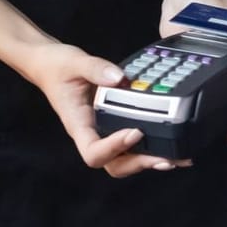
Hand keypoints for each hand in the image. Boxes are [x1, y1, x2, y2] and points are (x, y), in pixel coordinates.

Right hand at [20, 41, 188, 177]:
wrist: (50, 66)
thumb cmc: (58, 67)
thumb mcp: (74, 62)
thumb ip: (96, 68)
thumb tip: (119, 78)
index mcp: (78, 124)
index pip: (94, 152)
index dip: (115, 148)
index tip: (135, 132)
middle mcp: (91, 134)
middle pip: (114, 165)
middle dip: (140, 164)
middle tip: (166, 159)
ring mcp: (103, 132)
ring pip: (125, 160)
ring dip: (149, 161)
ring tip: (176, 158)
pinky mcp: (113, 125)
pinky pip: (131, 145)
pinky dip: (150, 147)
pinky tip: (170, 144)